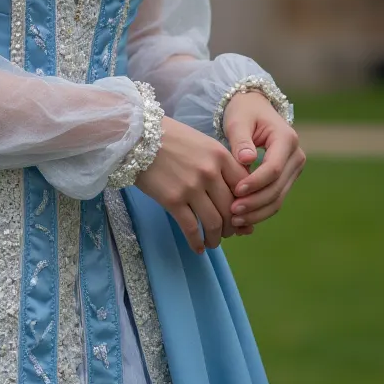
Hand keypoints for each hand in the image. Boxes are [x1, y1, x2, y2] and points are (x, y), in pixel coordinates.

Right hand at [134, 117, 244, 254]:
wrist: (137, 136)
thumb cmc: (170, 137)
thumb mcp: (202, 143)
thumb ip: (221, 165)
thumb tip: (239, 193)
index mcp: (221, 156)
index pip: (244, 188)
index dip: (246, 206)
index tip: (241, 215)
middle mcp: (210, 172)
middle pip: (231, 209)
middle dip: (232, 227)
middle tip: (228, 233)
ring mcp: (191, 187)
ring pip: (214, 222)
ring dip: (217, 238)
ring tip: (213, 242)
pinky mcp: (172, 200)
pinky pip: (191, 228)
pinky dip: (197, 242)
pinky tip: (198, 247)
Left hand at [223, 91, 305, 234]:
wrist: (254, 109)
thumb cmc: (244, 113)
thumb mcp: (238, 121)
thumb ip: (241, 140)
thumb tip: (246, 159)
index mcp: (286, 139)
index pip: (273, 168)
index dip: (255, 183)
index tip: (235, 191)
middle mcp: (296, 156)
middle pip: (277, 188)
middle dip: (255, 203)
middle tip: (231, 213)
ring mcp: (293, 169)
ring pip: (278, 198)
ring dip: (257, 212)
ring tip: (234, 220)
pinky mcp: (286, 179)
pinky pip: (274, 199)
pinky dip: (259, 211)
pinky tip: (241, 219)